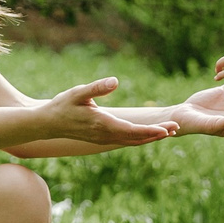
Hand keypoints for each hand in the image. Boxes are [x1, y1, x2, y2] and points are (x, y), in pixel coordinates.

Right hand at [38, 78, 178, 146]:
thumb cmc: (62, 105)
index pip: (133, 131)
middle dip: (157, 134)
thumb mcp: (78, 92)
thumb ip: (97, 87)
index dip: (152, 131)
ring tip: (168, 131)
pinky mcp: (102, 139)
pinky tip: (148, 134)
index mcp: (103, 124)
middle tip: (176, 127)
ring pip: (132, 142)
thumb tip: (115, 81)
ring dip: (150, 137)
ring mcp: (103, 139)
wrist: (47, 124)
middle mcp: (105, 135)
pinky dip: (139, 138)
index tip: (167, 129)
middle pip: (136, 138)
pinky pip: (125, 141)